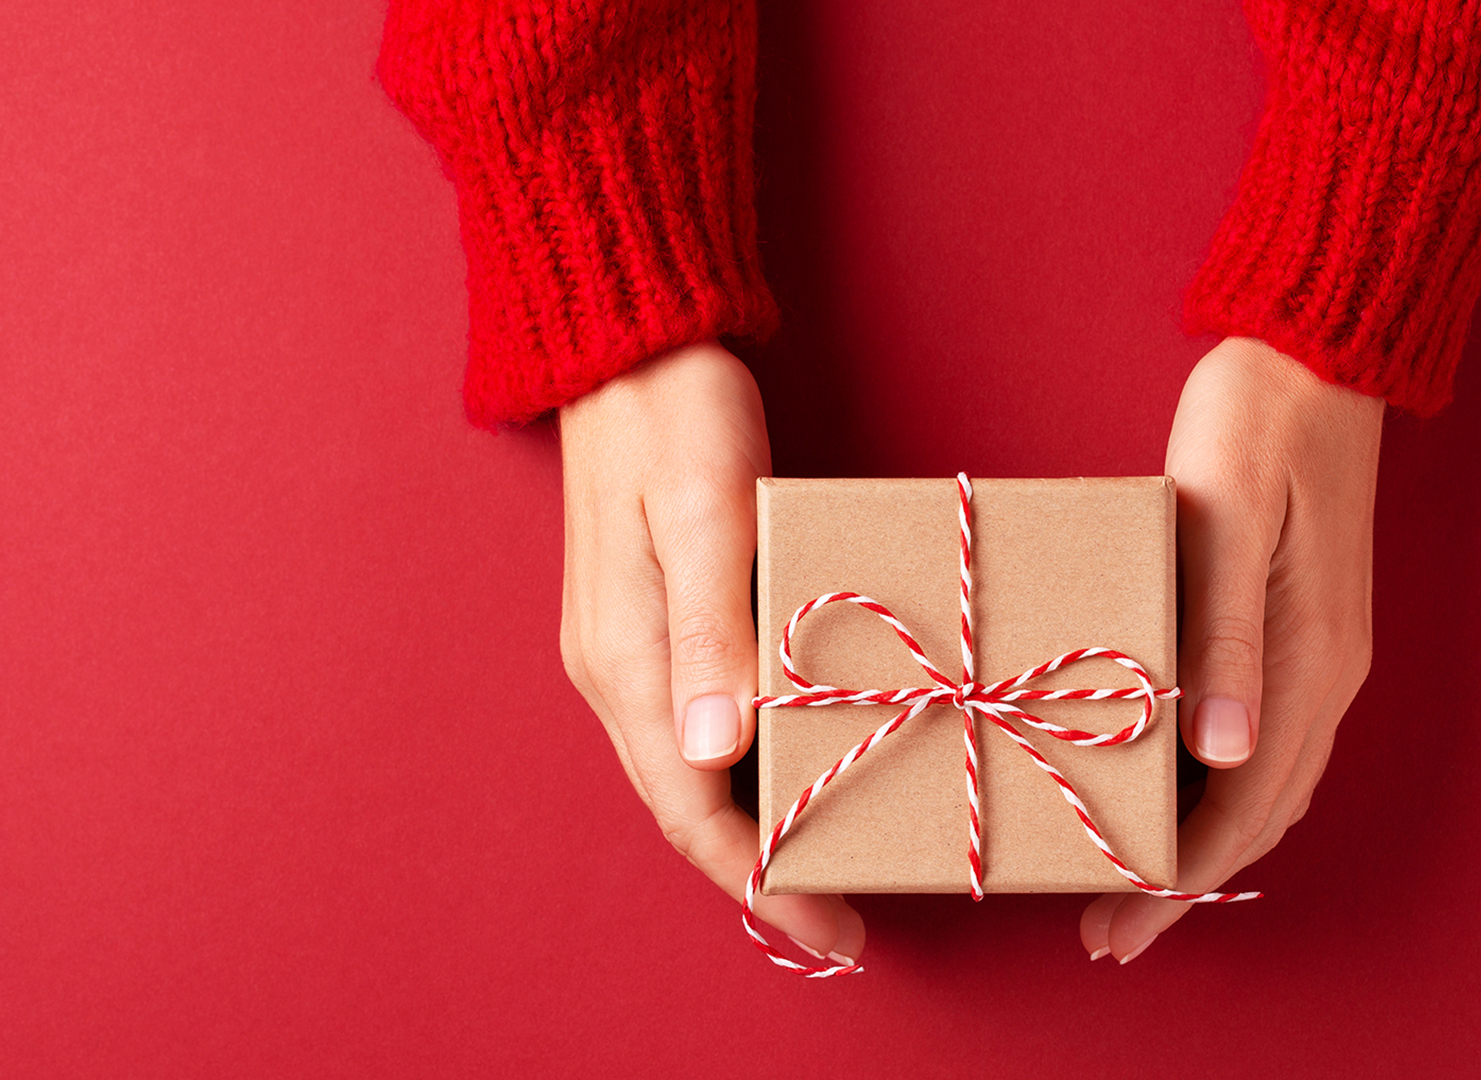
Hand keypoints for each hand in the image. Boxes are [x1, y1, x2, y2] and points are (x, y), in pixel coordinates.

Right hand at [557, 341, 864, 966]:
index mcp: (628, 658)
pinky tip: (794, 772)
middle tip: (845, 918)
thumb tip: (716, 753)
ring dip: (754, 827)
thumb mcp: (706, 511)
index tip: (828, 928)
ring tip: (830, 862)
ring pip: (692, 772)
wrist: (631, 345)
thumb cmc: (679, 415)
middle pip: (688, 806)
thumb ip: (711, 629)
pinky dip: (745, 770)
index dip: (757, 879)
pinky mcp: (652, 620)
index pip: (690, 808)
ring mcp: (629, 647)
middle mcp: (619, 669)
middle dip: (761, 873)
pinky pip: (697, 726)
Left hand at [1081, 337, 1381, 963]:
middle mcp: (1326, 671)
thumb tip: (1222, 751)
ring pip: (1270, 786)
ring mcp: (1324, 653)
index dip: (1181, 876)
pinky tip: (1183, 797)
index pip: (1244, 803)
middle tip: (1113, 937)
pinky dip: (1229, 794)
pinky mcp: (1307, 629)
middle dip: (1187, 885)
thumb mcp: (1227, 519)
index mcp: (1307, 656)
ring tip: (1138, 888)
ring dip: (1208, 845)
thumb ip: (1225, 636)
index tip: (1120, 926)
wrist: (1318, 354)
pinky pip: (1272, 743)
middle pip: (1260, 814)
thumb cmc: (1254, 422)